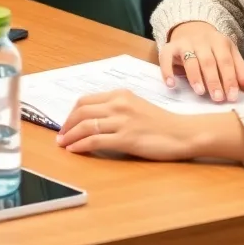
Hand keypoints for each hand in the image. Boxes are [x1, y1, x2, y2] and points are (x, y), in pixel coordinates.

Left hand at [57, 90, 201, 160]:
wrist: (183, 133)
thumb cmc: (161, 123)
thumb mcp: (135, 106)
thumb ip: (115, 108)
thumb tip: (92, 119)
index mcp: (119, 94)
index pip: (85, 100)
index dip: (71, 113)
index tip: (66, 123)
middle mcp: (118, 104)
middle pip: (82, 111)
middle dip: (67, 124)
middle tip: (60, 135)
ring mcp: (122, 120)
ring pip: (85, 125)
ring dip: (70, 136)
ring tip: (63, 144)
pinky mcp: (126, 138)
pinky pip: (95, 140)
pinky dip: (81, 145)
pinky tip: (75, 150)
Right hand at [160, 21, 243, 102]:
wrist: (191, 27)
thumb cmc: (213, 47)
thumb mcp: (229, 52)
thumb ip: (239, 68)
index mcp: (219, 42)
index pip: (226, 61)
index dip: (230, 79)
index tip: (232, 97)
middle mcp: (201, 41)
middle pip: (208, 61)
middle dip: (213, 80)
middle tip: (217, 98)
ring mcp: (184, 43)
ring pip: (189, 59)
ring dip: (195, 76)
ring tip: (200, 92)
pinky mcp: (169, 47)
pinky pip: (165, 58)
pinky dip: (167, 71)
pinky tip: (171, 84)